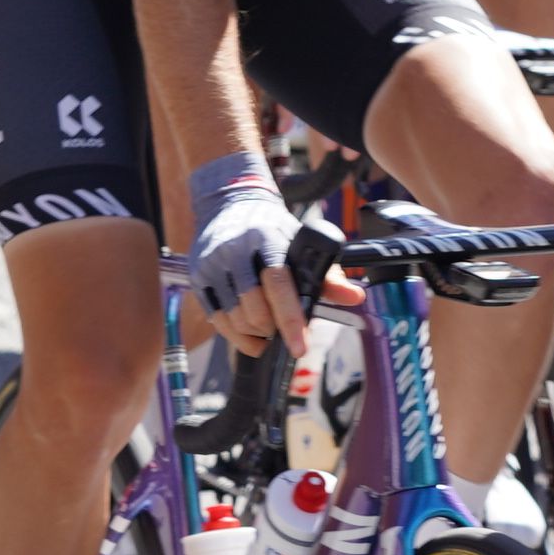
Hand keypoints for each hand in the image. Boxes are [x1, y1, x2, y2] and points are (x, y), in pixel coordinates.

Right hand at [185, 153, 310, 351]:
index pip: (279, 284)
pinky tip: (251, 333)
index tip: (300, 348)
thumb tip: (355, 297)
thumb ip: (328, 273)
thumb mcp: (300, 242)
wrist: (229, 205)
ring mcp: (212, 265)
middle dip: (273, 328)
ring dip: (256, 335)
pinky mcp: (198, 278)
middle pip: (254, 309)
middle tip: (283, 327)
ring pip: (235, 320)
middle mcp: (235, 250)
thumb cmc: (272, 230)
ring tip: (268, 329)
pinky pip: (217, 320)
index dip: (290, 318)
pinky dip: (237, 336)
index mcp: (267, 238)